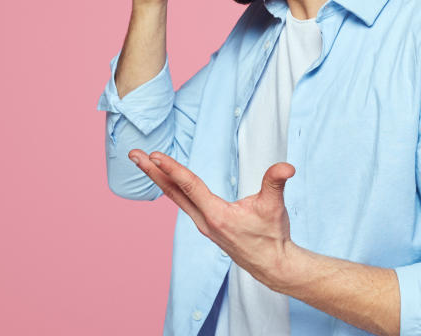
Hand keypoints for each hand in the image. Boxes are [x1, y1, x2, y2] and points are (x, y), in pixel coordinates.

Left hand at [128, 149, 297, 290]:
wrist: (272, 265)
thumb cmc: (272, 235)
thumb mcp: (274, 206)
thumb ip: (275, 183)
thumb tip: (286, 168)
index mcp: (216, 215)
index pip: (189, 186)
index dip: (172, 169)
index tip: (155, 155)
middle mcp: (205, 221)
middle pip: (173, 192)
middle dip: (153, 172)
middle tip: (134, 154)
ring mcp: (204, 225)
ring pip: (176, 198)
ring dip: (159, 179)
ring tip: (144, 162)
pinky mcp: (207, 226)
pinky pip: (183, 203)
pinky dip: (172, 189)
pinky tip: (167, 182)